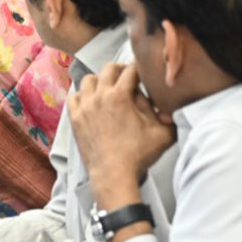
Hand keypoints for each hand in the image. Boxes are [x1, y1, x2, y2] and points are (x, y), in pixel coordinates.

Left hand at [68, 62, 175, 202]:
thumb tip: (163, 101)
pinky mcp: (74, 118)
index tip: (144, 69)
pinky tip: (92, 101)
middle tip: (129, 77)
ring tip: (110, 88)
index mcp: (120, 96)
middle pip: (108, 69)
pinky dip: (83, 95)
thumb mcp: (163, 133)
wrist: (113, 173)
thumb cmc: (139, 154)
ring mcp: (84, 106)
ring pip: (88, 80)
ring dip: (100, 80)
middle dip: (120, 69)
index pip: (130, 70)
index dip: (139, 67)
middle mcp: (99, 97)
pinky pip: (75, 96)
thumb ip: (167, 113)